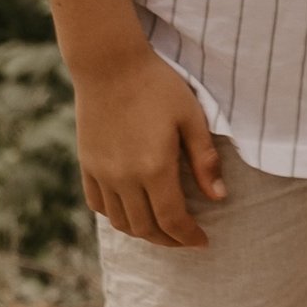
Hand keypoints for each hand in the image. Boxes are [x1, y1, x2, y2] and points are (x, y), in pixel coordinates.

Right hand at [73, 40, 226, 246]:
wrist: (110, 65)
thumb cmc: (158, 86)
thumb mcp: (192, 117)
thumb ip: (204, 160)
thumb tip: (219, 197)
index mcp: (154, 168)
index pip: (172, 220)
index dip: (188, 237)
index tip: (203, 242)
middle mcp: (124, 178)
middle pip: (145, 228)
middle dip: (169, 240)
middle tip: (187, 240)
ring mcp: (102, 173)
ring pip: (121, 222)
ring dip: (143, 232)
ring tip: (163, 229)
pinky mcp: (87, 165)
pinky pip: (99, 204)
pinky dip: (116, 217)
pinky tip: (132, 212)